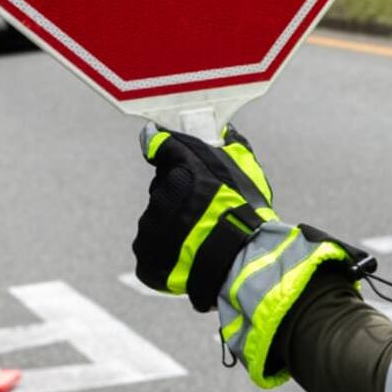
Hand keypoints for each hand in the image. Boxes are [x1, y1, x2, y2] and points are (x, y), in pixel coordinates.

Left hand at [133, 122, 275, 311]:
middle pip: (163, 187)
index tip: (158, 145)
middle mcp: (160, 193)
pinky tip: (189, 253)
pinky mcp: (145, 254)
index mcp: (181, 168)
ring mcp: (149, 225)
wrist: (240, 259)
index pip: (159, 145)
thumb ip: (232, 145)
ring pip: (156, 218)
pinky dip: (167, 250)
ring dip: (173, 223)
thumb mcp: (247, 169)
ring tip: (200, 235)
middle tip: (203, 207)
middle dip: (179, 193)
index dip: (162, 147)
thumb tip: (226, 131)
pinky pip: (152, 247)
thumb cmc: (246, 211)